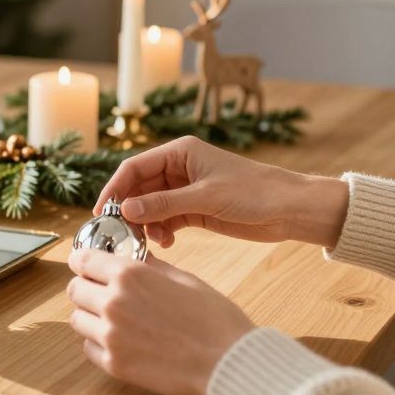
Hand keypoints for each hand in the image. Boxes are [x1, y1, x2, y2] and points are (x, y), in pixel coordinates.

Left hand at [66, 247, 253, 394]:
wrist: (228, 362)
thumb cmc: (214, 319)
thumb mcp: (184, 279)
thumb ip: (150, 267)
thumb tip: (134, 258)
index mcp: (130, 275)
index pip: (83, 260)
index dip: (82, 261)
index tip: (84, 264)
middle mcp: (113, 302)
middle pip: (75, 290)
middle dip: (86, 288)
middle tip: (100, 292)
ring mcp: (110, 335)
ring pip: (77, 319)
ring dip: (90, 316)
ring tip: (113, 319)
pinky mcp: (114, 364)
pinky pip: (88, 347)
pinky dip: (98, 343)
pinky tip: (120, 341)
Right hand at [94, 135, 348, 249]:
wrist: (291, 209)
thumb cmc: (255, 192)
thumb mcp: (206, 197)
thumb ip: (165, 204)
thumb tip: (127, 209)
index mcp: (180, 152)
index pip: (134, 167)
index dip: (115, 188)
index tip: (102, 212)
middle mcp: (179, 168)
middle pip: (139, 188)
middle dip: (130, 210)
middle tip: (122, 233)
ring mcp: (186, 190)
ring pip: (151, 206)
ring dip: (146, 223)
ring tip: (151, 241)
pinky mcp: (195, 210)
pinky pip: (166, 219)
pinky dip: (161, 230)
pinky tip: (166, 242)